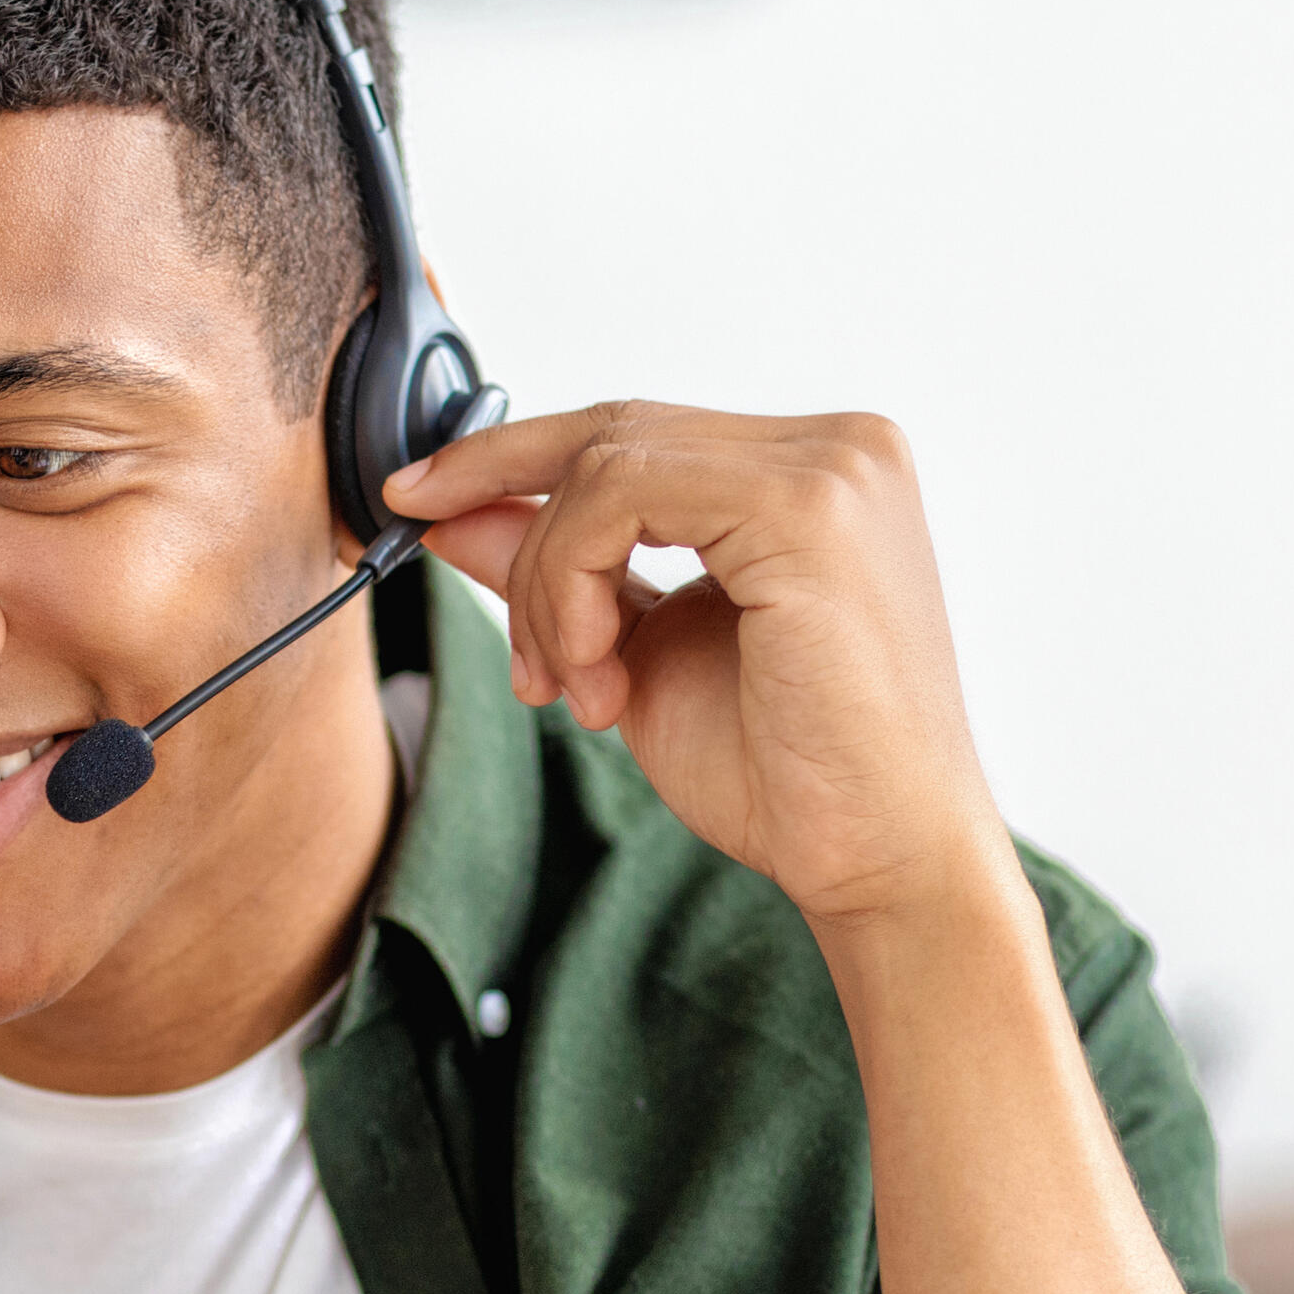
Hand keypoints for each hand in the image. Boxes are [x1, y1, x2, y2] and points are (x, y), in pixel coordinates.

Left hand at [384, 401, 1005, 930]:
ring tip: (572, 686)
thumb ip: (556, 570)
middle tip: (481, 617)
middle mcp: (839, 447)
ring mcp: (833, 467)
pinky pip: (621, 496)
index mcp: (814, 473)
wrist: (877, 861)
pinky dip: (572, 585)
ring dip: (548, 585)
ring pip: (604, 467)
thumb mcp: (633, 651)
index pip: (635, 433)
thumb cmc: (786, 774)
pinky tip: (596, 674)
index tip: (417, 499)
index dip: (512, 457)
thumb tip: (451, 514)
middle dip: (515, 528)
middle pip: (612, 434)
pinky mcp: (808, 507)